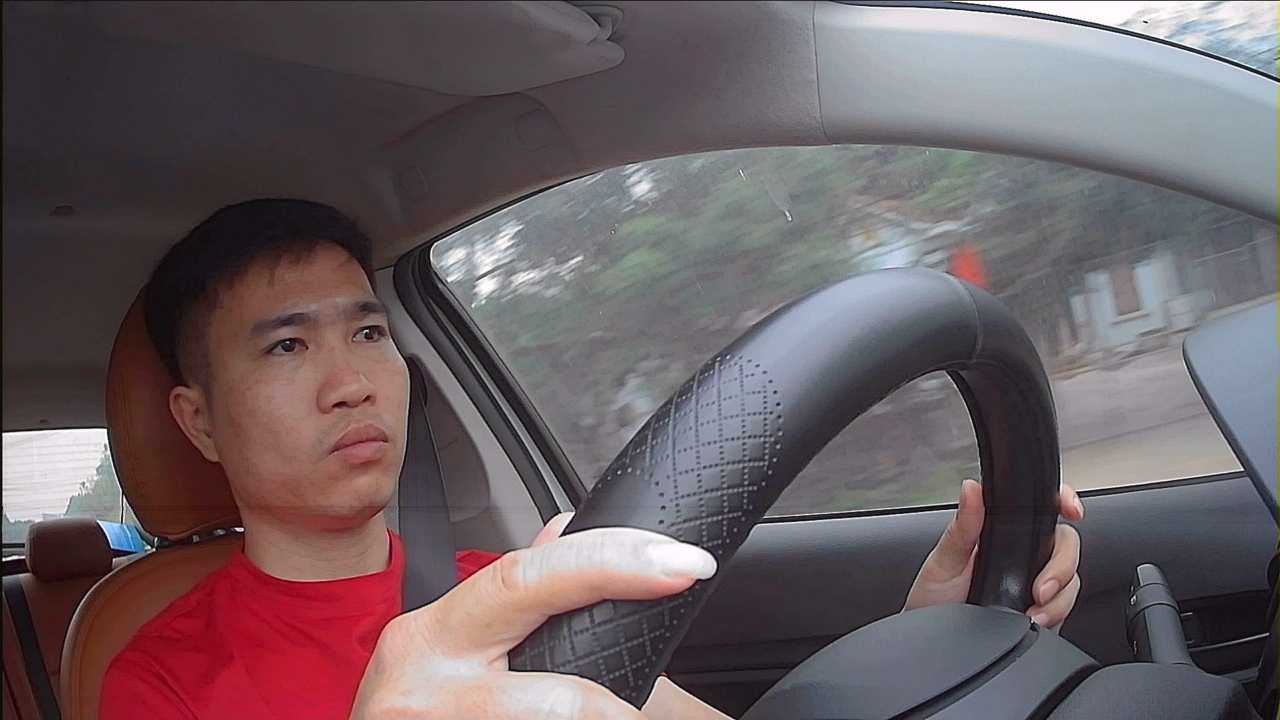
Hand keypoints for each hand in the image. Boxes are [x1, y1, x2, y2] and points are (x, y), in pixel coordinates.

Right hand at [350, 513, 717, 718]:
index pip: (528, 579)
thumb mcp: (451, 643)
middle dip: (618, 708)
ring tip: (612, 717)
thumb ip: (517, 594)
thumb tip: (565, 528)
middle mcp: (423, 690)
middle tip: (655, 699)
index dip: (612, 564)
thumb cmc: (413, 712)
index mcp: (434, 637)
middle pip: (562, 702)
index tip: (682, 564)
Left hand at [902, 479, 1083, 628]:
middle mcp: (1020, 554)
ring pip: (1070, 578)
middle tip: (1039, 590)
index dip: (1061, 501)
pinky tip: (1036, 621)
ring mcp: (1032, 581)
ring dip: (1059, 597)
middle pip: (1064, 544)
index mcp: (998, 531)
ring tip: (1032, 613)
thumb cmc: (932, 598)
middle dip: (1062, 567)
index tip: (1071, 509)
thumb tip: (971, 488)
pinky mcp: (1041, 610)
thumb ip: (962, 526)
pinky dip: (1057, 614)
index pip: (1039, 508)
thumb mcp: (944, 560)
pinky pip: (1065, 607)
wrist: (932, 645)